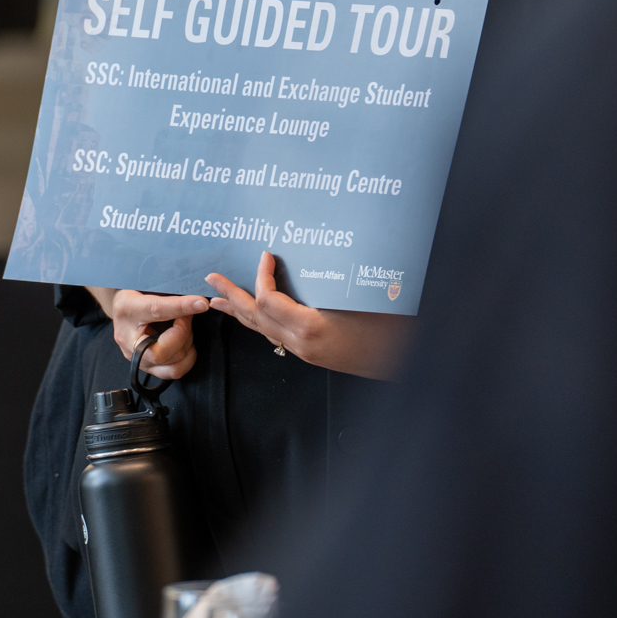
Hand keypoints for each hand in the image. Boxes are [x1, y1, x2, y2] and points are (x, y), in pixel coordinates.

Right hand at [90, 286, 208, 379]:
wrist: (123, 308)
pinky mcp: (146, 367)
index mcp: (127, 309)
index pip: (157, 311)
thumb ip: (169, 291)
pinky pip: (173, 372)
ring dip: (186, 344)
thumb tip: (196, 296)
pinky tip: (185, 343)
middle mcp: (127, 339)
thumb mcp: (148, 284)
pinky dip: (186, 358)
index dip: (181, 307)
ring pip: (172, 363)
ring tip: (184, 327)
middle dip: (183, 333)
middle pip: (162, 351)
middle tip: (187, 317)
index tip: (202, 303)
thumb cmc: (137, 293)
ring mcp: (135, 357)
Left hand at [207, 251, 411, 378]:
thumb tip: (306, 257)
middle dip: (231, 295)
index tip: (266, 254)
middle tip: (211, 280)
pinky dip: (258, 322)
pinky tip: (252, 316)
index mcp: (311, 327)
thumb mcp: (358, 297)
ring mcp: (303, 352)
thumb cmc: (389, 328)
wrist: (405, 363)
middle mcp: (301, 342)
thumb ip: (327, 281)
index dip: (262, 275)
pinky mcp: (310, 355)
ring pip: (260, 329)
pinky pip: (274, 336)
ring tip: (218, 300)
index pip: (268, 299)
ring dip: (239, 311)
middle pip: (254, 316)